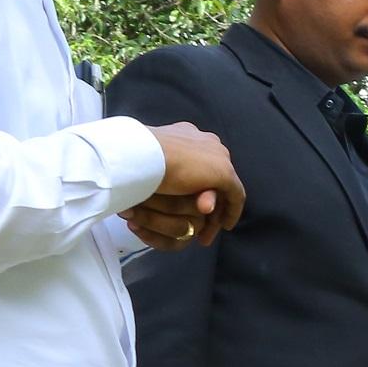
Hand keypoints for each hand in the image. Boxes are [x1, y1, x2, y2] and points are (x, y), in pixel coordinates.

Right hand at [126, 122, 245, 245]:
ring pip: (225, 187)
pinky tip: (224, 227)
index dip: (196, 186)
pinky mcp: (224, 172)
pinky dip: (230, 212)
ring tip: (207, 232)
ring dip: (218, 211)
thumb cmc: (133, 157)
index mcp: (187, 134)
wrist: (139, 154)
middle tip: (201, 223)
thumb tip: (159, 182)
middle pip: (214, 176)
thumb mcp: (147, 161)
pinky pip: (235, 196)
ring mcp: (217, 155)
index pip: (199, 163)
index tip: (188, 205)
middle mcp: (207, 141)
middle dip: (210, 200)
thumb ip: (160, 167)